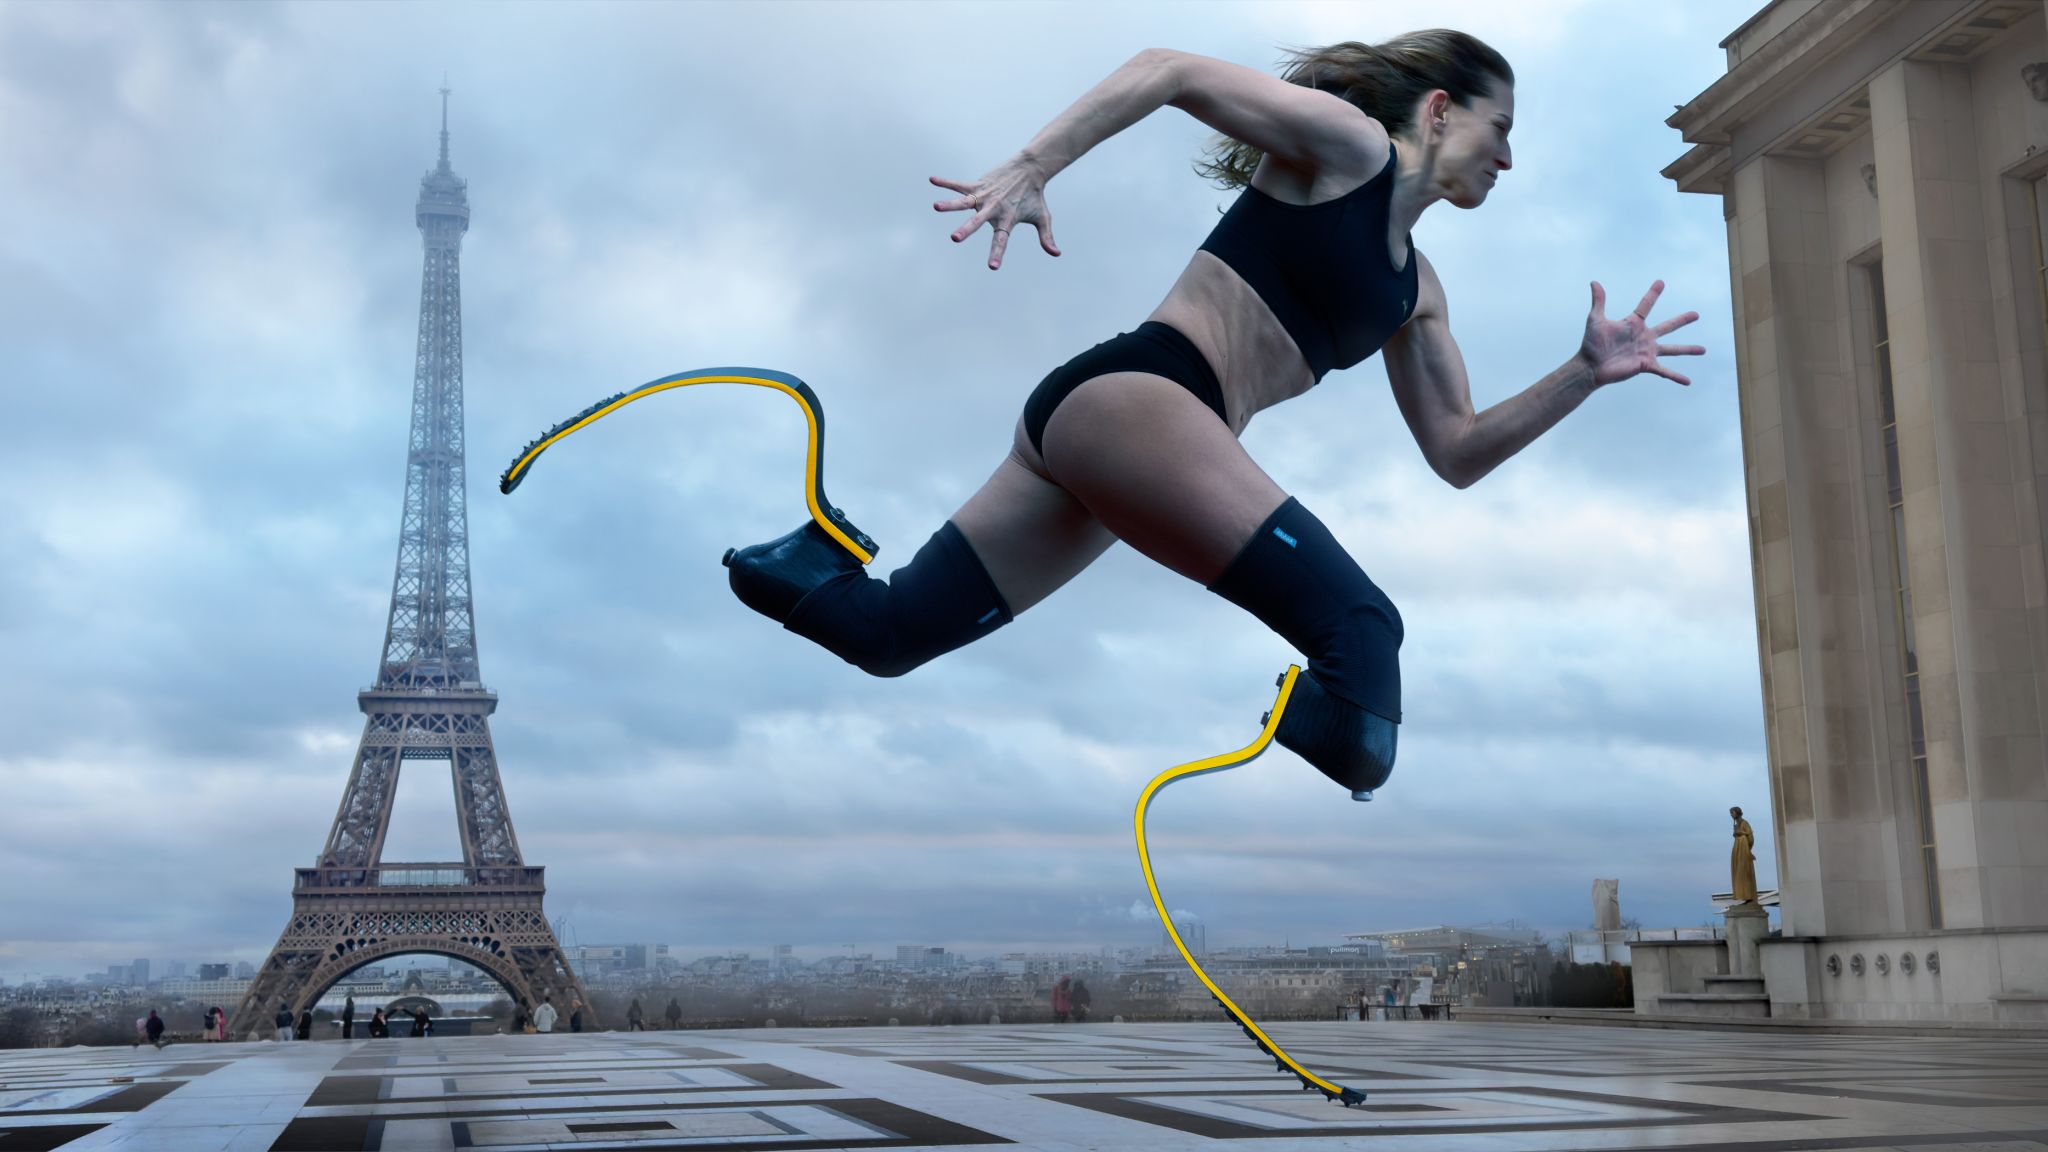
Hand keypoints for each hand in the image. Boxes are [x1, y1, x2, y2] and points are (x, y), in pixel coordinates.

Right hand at [930, 154, 1060, 270]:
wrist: (1031, 169)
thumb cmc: (1035, 196)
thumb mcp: (1043, 217)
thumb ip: (1046, 237)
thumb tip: (1056, 253)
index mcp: (1007, 219)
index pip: (1002, 240)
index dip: (997, 253)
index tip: (992, 267)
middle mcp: (994, 208)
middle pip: (978, 221)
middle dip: (966, 229)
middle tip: (954, 238)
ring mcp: (984, 195)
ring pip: (964, 201)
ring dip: (950, 204)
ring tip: (935, 207)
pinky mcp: (979, 184)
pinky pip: (959, 184)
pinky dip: (946, 182)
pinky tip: (932, 180)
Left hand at [1578, 280, 1704, 386]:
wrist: (1590, 366)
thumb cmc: (1592, 344)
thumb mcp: (1596, 320)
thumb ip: (1599, 301)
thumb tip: (1594, 282)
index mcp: (1633, 323)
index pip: (1646, 305)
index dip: (1653, 294)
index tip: (1661, 282)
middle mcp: (1644, 336)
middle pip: (1667, 326)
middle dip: (1682, 320)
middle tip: (1696, 314)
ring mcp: (1647, 351)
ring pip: (1672, 350)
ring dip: (1687, 349)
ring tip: (1703, 350)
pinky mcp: (1646, 365)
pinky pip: (1664, 371)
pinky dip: (1676, 376)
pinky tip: (1688, 381)